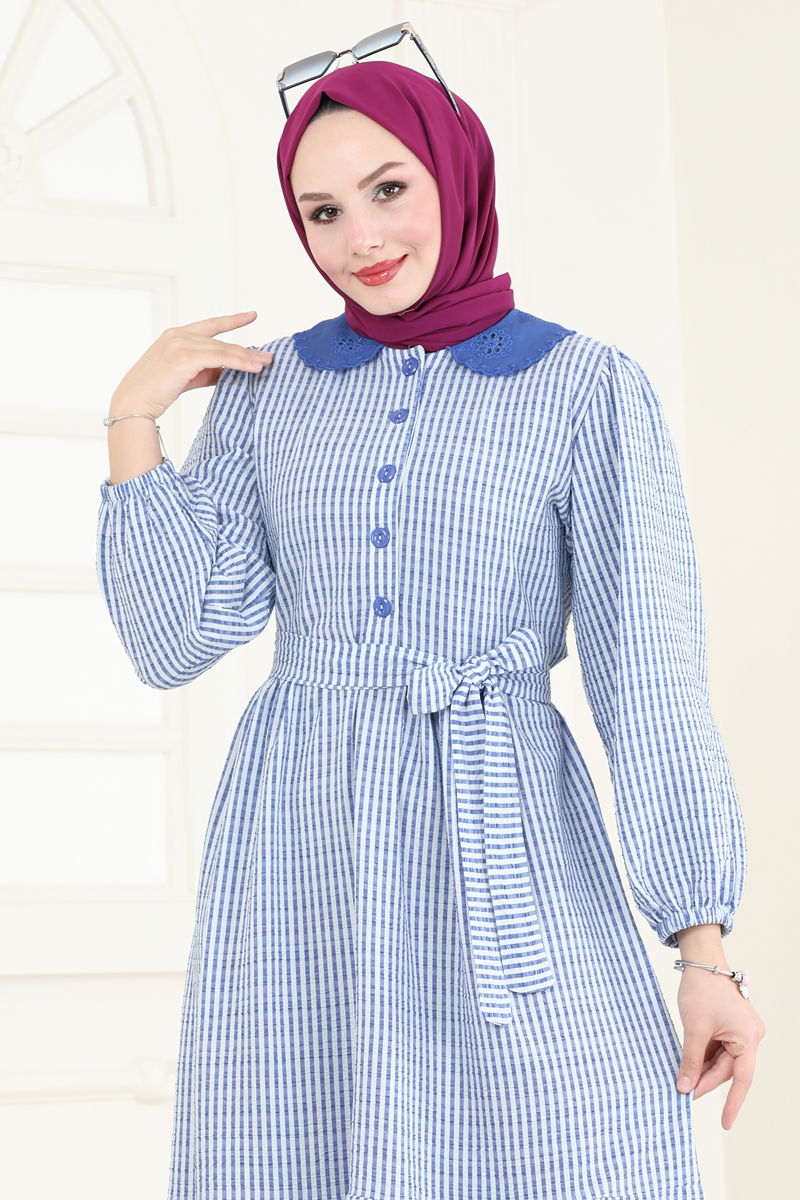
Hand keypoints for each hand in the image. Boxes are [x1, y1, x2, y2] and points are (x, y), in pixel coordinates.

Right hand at [109, 310, 273, 420]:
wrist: (134, 402)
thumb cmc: (156, 392)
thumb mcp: (186, 376)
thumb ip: (208, 370)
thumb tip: (233, 371)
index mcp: (176, 335)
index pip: (210, 325)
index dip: (232, 321)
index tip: (252, 316)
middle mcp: (178, 335)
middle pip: (221, 341)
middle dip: (246, 349)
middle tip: (268, 356)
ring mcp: (180, 344)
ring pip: (223, 350)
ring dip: (247, 358)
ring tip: (265, 364)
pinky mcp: (184, 357)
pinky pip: (220, 359)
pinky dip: (239, 363)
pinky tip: (253, 368)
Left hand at [675, 962, 765, 1128]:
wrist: (700, 961)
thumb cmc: (702, 989)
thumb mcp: (694, 1028)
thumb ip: (691, 1060)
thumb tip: (685, 1087)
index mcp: (748, 1037)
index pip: (741, 1078)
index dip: (732, 1103)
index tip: (725, 1123)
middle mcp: (748, 1036)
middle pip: (728, 1069)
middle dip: (705, 1080)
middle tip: (683, 1093)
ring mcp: (739, 1031)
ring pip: (720, 1060)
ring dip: (702, 1069)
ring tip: (682, 1080)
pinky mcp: (728, 1026)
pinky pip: (717, 1049)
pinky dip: (703, 1057)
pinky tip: (688, 1065)